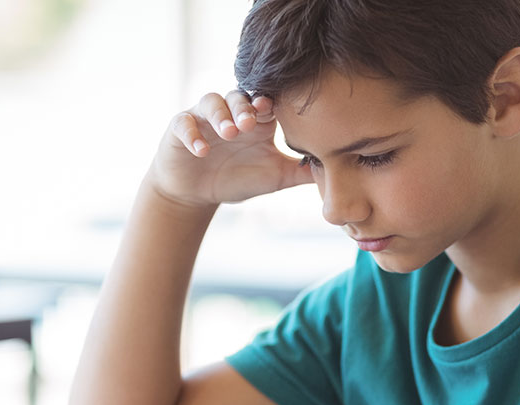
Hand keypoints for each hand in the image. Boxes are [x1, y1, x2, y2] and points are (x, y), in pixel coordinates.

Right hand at [145, 92, 313, 207]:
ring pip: (212, 101)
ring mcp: (204, 118)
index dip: (271, 103)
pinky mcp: (180, 128)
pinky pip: (184, 123)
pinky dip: (193, 134)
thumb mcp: (275, 177)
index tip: (278, 110)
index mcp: (257, 121)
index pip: (266, 103)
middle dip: (246, 107)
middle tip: (253, 123)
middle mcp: (231, 113)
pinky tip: (202, 150)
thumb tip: (339, 170)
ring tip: (230, 132)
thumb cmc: (238, 178)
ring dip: (222, 115)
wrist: (198, 193)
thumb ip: (302, 172)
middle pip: (239, 96)